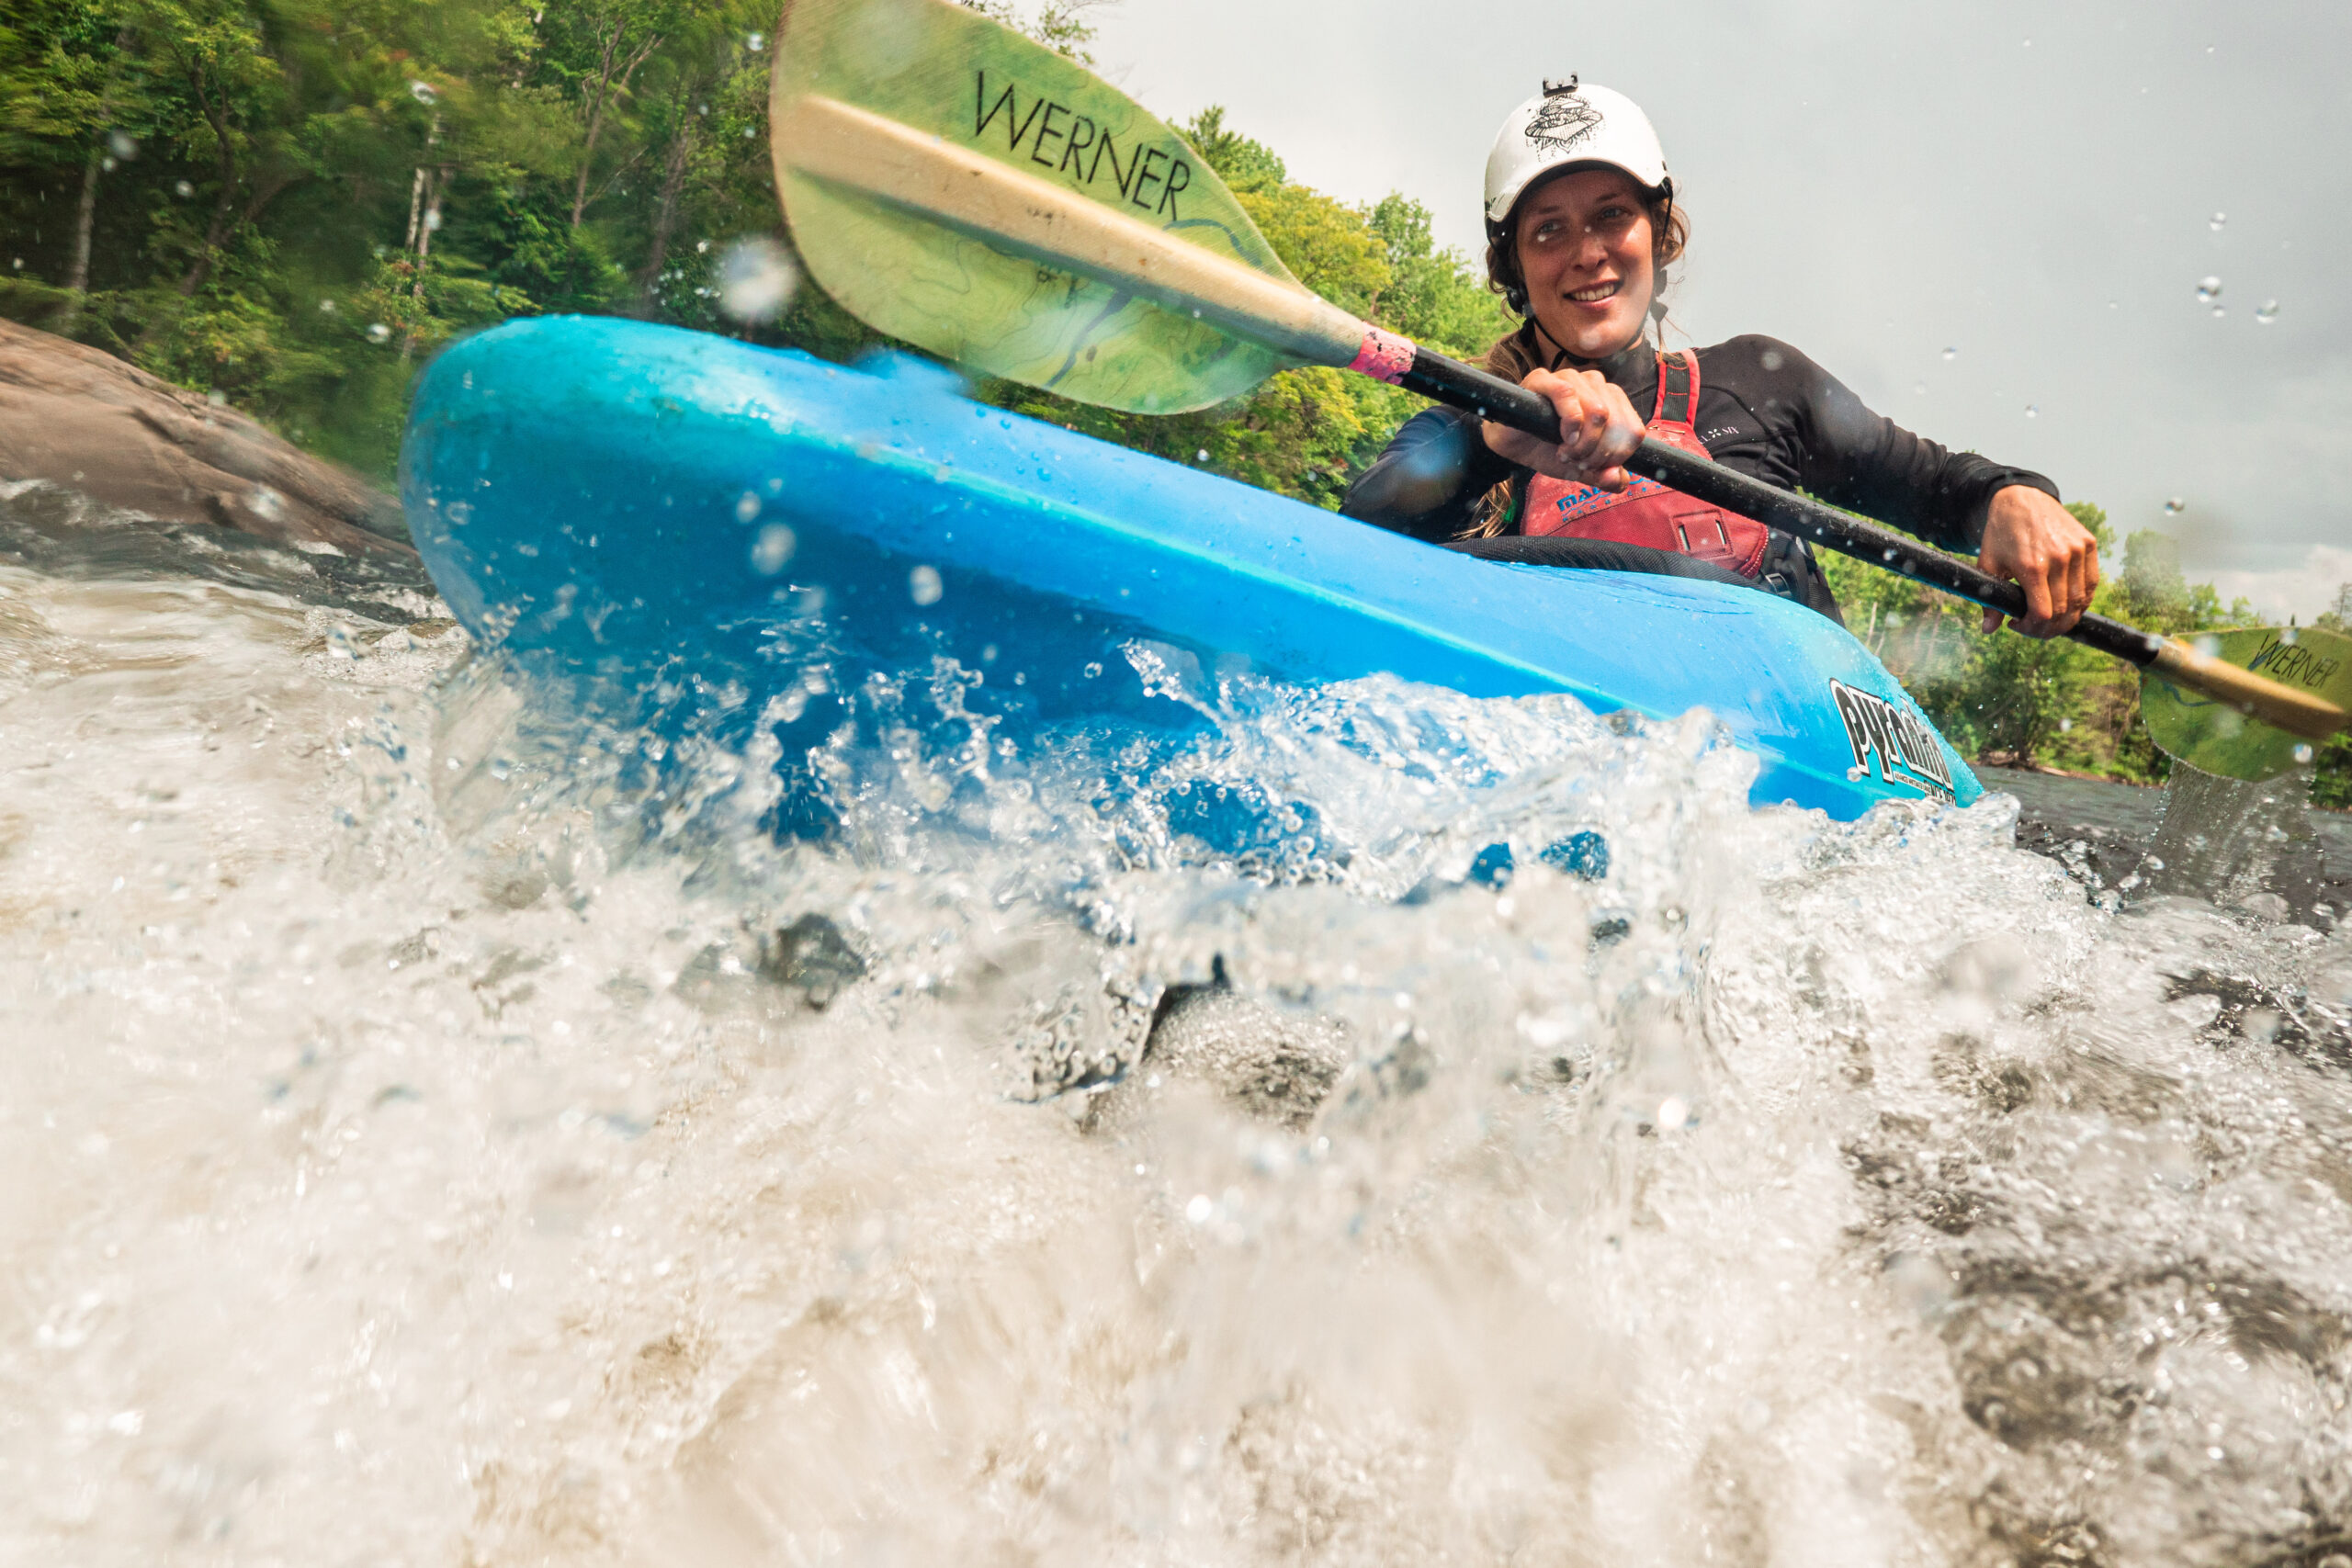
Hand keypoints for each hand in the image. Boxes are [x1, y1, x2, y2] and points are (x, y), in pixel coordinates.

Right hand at [1482, 367, 1645, 492]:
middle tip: (1577, 461)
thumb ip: (1603, 476)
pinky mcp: (1543, 378)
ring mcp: (1570, 378)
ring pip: (1597, 409)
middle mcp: (1594, 384)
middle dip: (1597, 451)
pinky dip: (1570, 421)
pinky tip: (1563, 437)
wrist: (1512, 447)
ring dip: (1583, 441)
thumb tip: (1620, 481)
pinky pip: (1568, 393)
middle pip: (1615, 421)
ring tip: (1566, 452)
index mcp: (1611, 401)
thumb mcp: (1580, 469)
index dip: (1617, 454)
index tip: (1595, 467)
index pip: (1633, 428)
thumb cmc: (1548, 450)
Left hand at [1977, 485, 2099, 636]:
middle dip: (2048, 629)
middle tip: (2034, 628)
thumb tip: (1988, 630)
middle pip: (2063, 611)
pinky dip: (2082, 600)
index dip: (2032, 629)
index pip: (2043, 614)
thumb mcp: (1988, 565)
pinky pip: (2092, 582)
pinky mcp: (2089, 543)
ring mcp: (2077, 550)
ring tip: (2050, 620)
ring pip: (2081, 600)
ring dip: (2067, 618)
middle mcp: (2059, 559)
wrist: (2021, 498)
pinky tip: (2066, 604)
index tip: (2017, 625)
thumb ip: (1989, 600)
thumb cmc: (2001, 534)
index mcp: (2032, 567)